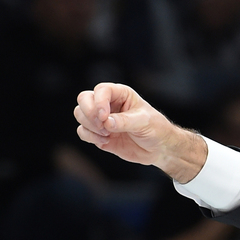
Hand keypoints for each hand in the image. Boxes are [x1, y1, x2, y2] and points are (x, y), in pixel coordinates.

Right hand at [74, 83, 207, 181]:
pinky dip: (89, 136)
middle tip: (103, 126)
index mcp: (121, 94)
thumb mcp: (144, 123)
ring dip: (89, 125)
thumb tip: (106, 123)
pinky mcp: (99, 134)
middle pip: (84, 99)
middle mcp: (108, 104)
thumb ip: (124, 121)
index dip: (98, 102)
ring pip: (80, 114)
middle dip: (89, 113)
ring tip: (107, 135)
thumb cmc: (156, 130)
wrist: (160, 149)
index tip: (104, 117)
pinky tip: (106, 141)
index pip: (101, 90)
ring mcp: (102, 119)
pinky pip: (82, 131)